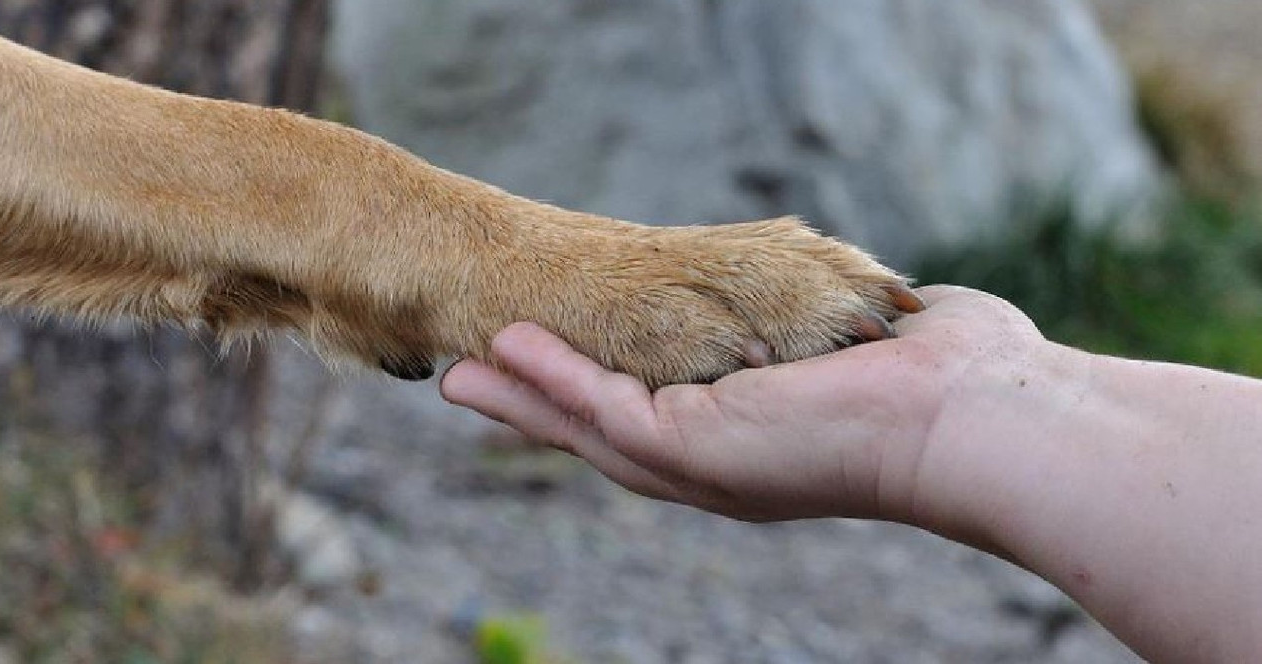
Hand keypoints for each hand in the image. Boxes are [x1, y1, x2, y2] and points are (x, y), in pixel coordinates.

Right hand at [441, 285, 1044, 524]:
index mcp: (754, 444)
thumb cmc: (948, 378)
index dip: (599, 395)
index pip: (659, 417)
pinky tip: (505, 353)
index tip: (551, 368)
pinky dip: (550, 381)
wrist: (977, 416)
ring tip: (461, 374)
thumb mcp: (868, 342)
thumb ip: (842, 327)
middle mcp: (720, 465)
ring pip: (588, 429)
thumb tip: (880, 307)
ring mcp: (703, 464)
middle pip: (605, 436)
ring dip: (523, 399)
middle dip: (538, 409)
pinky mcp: (696, 447)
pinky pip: (603, 408)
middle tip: (470, 385)